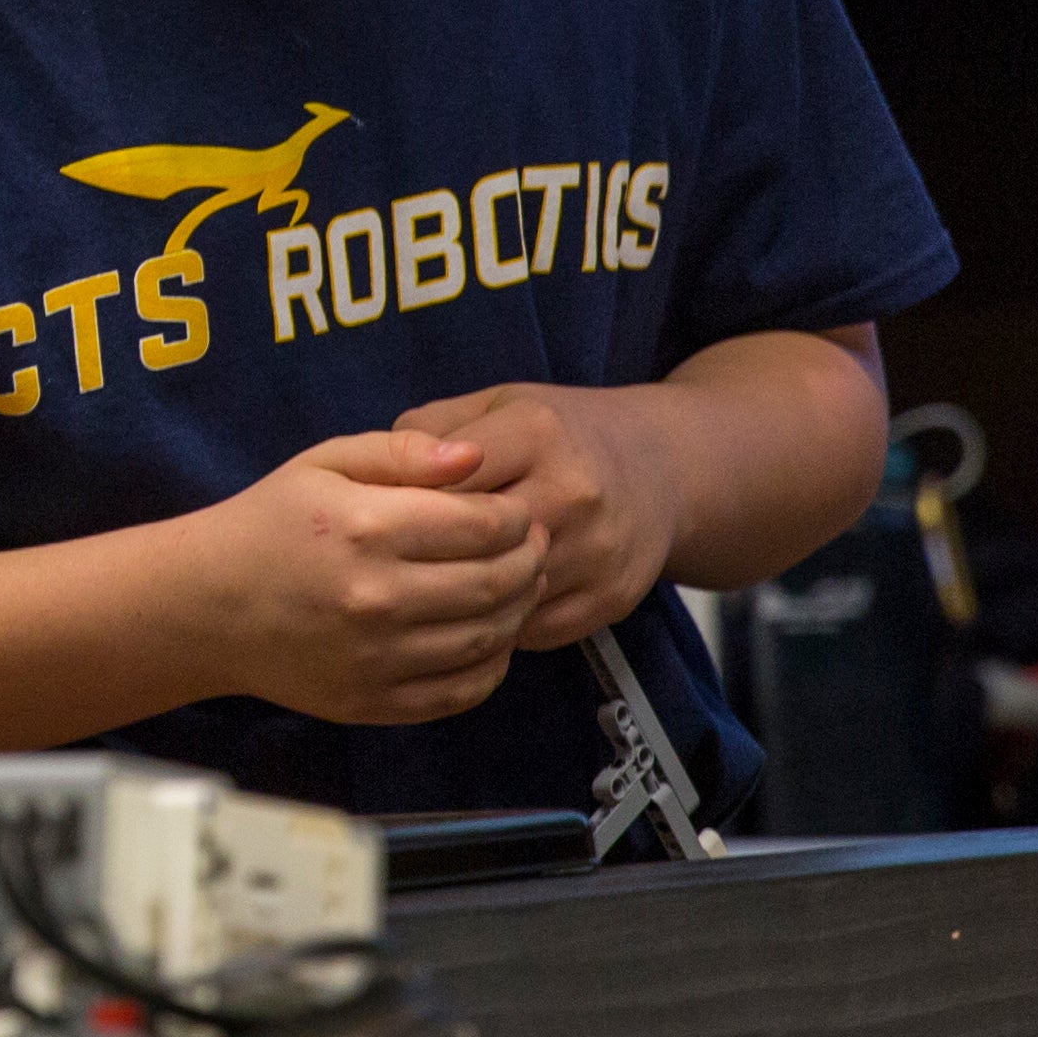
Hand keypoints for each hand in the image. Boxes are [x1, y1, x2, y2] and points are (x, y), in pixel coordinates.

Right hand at [180, 430, 546, 724]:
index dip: (517, 516)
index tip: (516, 511)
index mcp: (367, 528)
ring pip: (488, 639)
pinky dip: (493, 665)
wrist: (206, 606)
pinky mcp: (374, 701)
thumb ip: (403, 451)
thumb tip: (474, 457)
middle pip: (496, 583)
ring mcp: (377, 658)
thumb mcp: (325, 462)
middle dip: (530, 560)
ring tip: (517, 586)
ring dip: (519, 611)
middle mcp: (377, 598)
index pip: (484, 525)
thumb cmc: (268, 523)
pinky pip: (462, 691)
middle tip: (532, 546)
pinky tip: (490, 637)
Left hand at [393, 381, 682, 650]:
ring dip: (457, 601)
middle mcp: (572, 492)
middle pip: (471, 545)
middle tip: (390, 570)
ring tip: (426, 595)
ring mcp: (595, 552)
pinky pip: (530, 631)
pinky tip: (475, 610)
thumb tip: (375, 474)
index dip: (403, 503)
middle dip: (425, 560)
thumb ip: (432, 430)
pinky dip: (496, 626)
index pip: (447, 478)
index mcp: (536, 433)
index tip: (379, 520)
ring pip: (499, 597)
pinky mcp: (608, 599)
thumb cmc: (560, 434)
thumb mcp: (499, 405)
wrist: (663, 469)